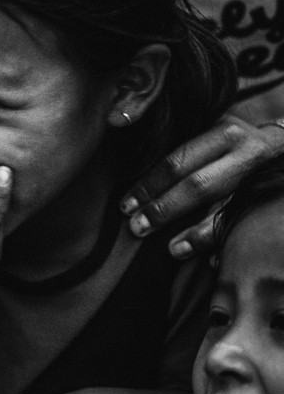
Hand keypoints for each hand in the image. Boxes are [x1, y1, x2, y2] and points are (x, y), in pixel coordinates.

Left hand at [121, 115, 283, 258]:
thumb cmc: (238, 144)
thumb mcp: (213, 132)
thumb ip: (184, 149)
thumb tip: (132, 168)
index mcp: (223, 134)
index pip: (177, 162)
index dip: (149, 186)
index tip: (125, 206)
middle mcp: (247, 153)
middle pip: (198, 186)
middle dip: (164, 210)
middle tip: (137, 228)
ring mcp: (265, 178)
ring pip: (228, 209)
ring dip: (199, 233)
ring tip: (174, 250)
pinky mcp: (276, 199)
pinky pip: (251, 223)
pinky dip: (231, 242)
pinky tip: (214, 261)